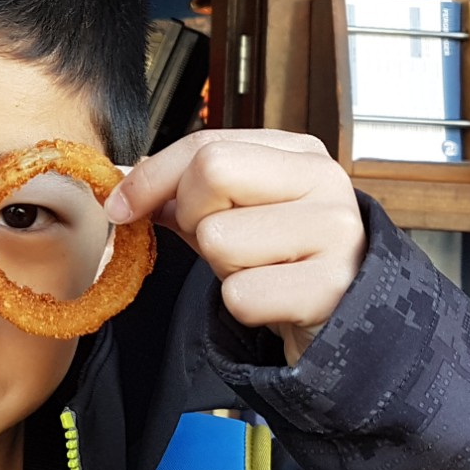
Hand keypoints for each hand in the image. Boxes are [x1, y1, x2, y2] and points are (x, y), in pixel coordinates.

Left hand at [105, 130, 365, 364]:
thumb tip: (124, 187)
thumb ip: (189, 194)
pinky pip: (241, 295)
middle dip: (194, 218)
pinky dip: (243, 308)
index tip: (121, 206)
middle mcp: (325, 181)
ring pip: (219, 239)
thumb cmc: (286, 264)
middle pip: (212, 174)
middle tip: (220, 244)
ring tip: (260, 272)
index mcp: (300, 154)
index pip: (206, 144)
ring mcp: (334, 233)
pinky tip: (275, 302)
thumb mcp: (243, 215)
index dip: (152, 176)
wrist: (348, 324)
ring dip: (223, 269)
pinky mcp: (329, 287)